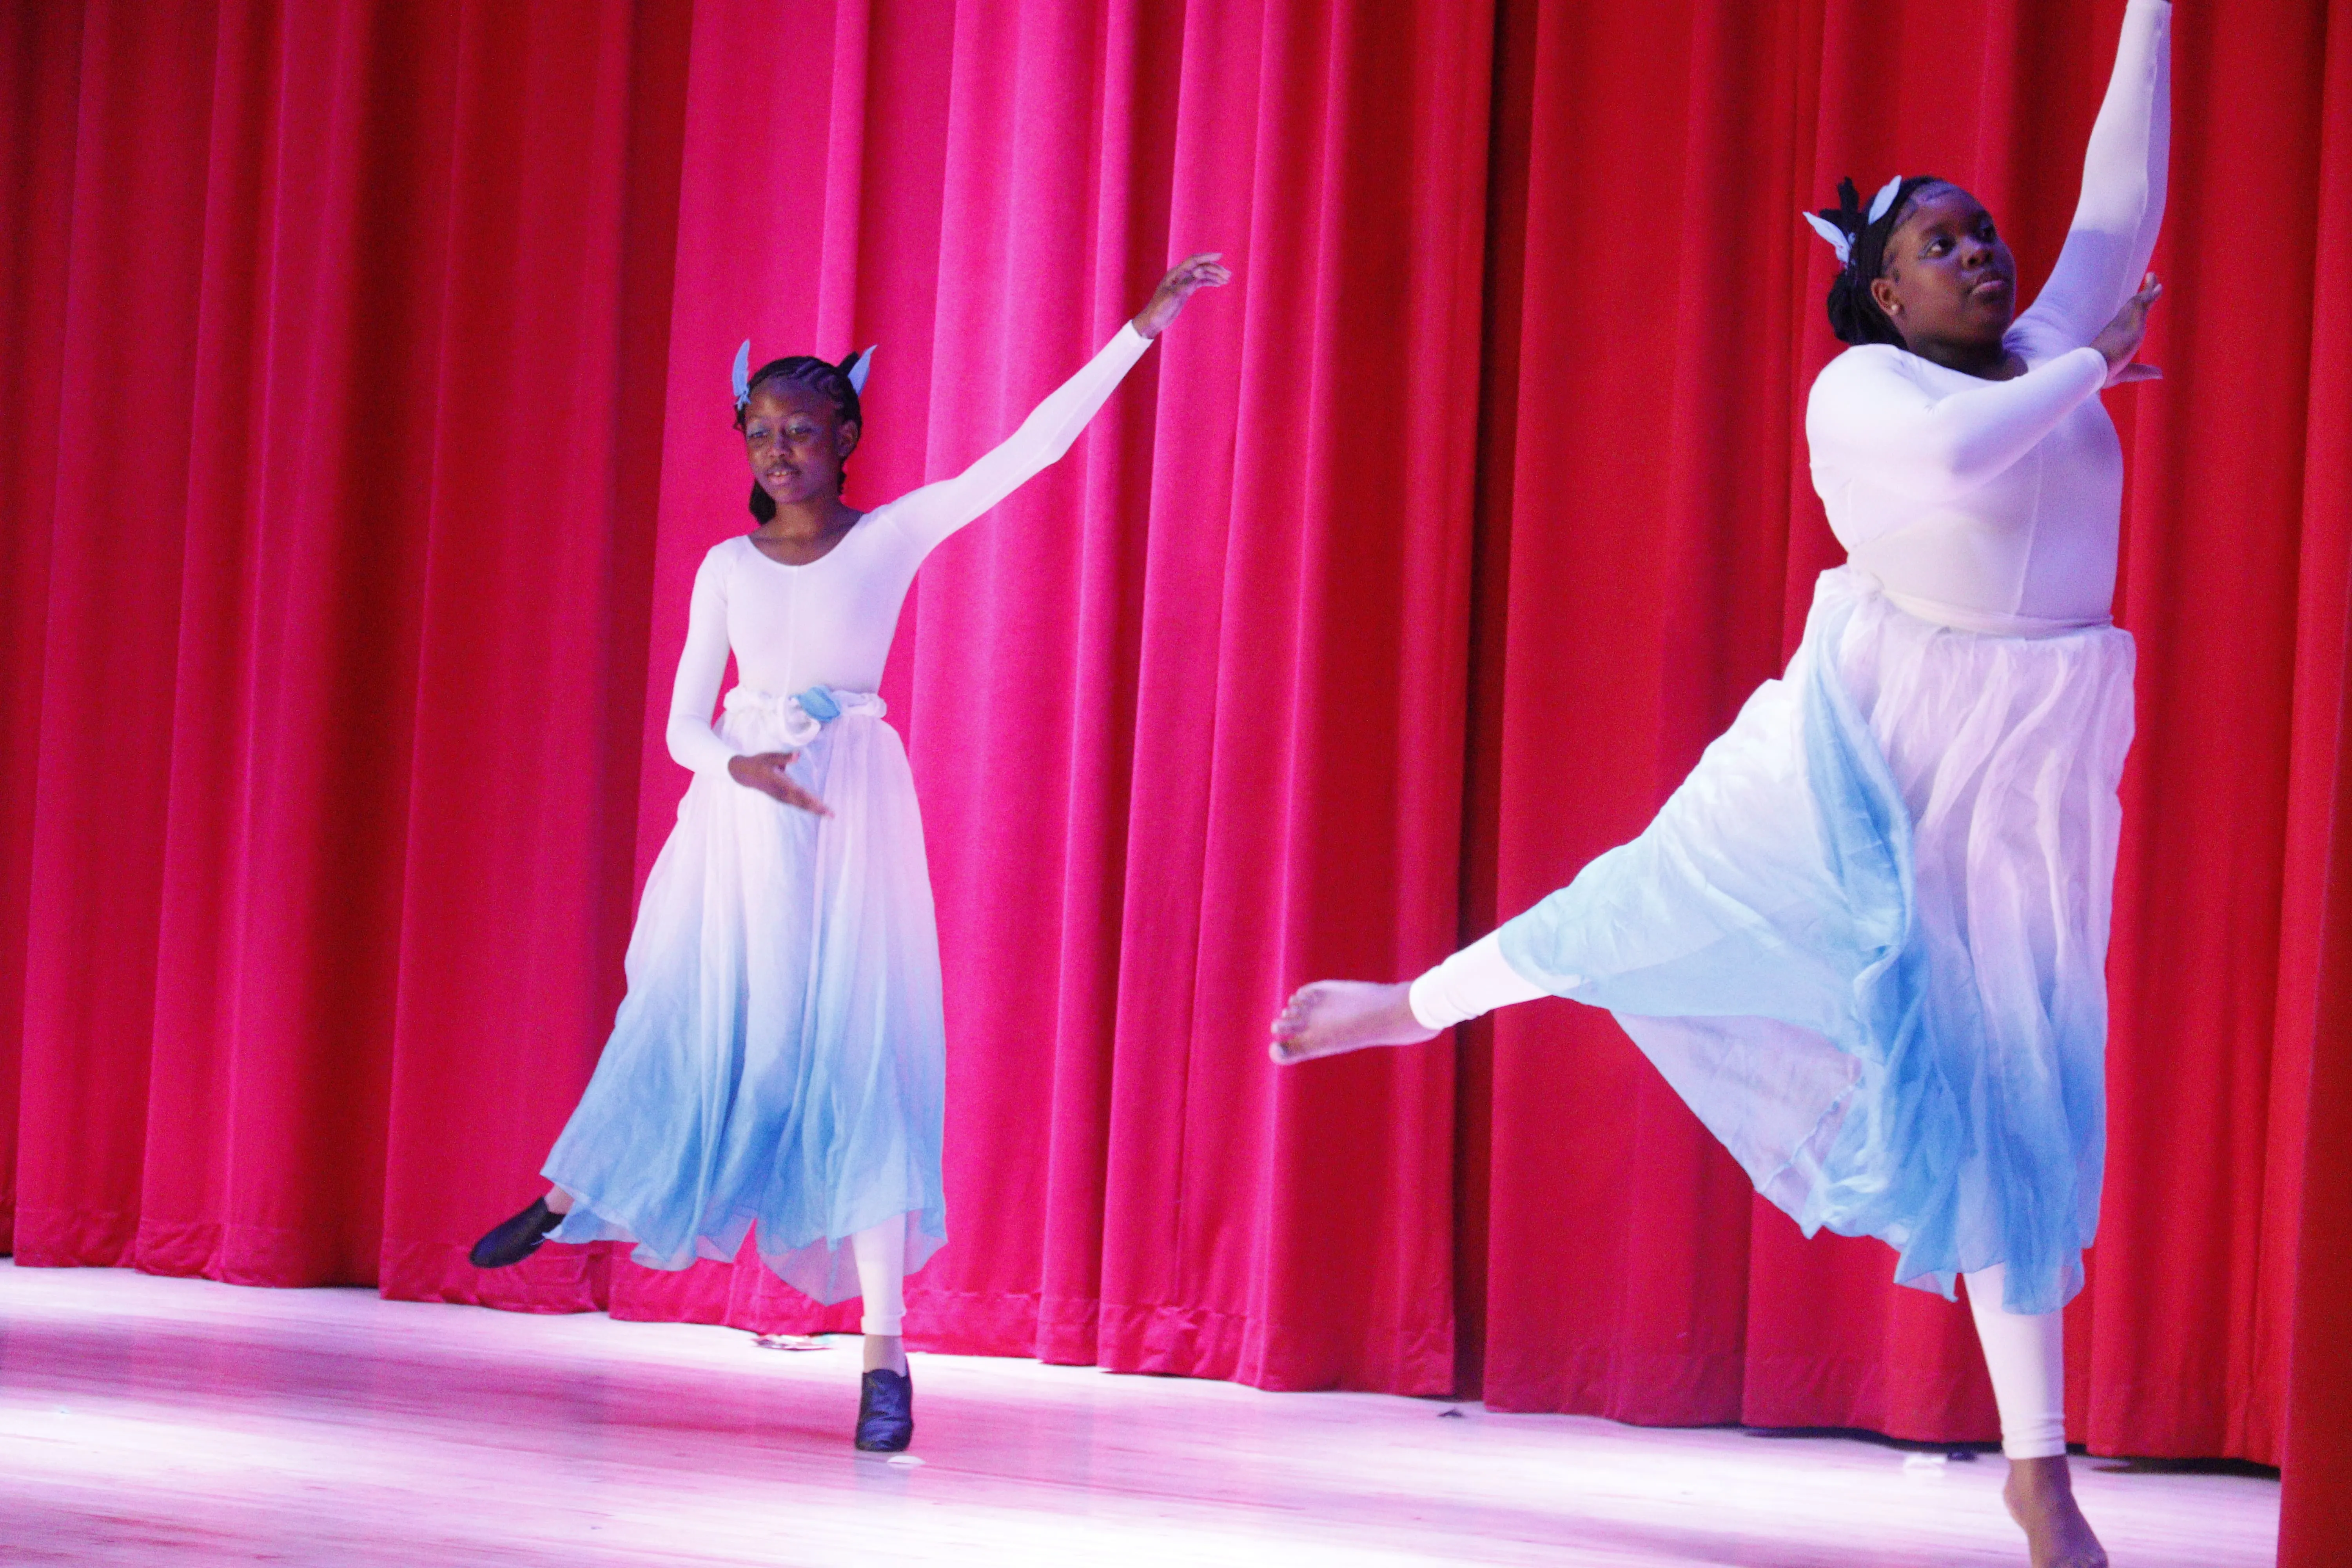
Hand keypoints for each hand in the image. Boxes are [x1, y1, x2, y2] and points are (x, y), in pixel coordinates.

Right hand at [727, 752, 830, 815]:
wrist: (744, 774)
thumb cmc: (759, 762)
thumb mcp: (769, 757)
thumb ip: (784, 757)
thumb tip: (798, 755)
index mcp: (779, 783)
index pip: (798, 792)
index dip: (810, 799)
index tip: (821, 805)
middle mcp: (781, 793)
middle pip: (802, 802)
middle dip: (817, 808)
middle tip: (831, 815)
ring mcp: (781, 797)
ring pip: (800, 805)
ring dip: (814, 810)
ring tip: (828, 814)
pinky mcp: (781, 797)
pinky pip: (797, 804)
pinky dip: (807, 808)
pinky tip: (817, 810)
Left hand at [1131, 252, 1231, 338]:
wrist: (1153, 320)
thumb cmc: (1160, 308)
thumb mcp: (1173, 296)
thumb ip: (1186, 284)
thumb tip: (1199, 272)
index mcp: (1176, 273)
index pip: (1194, 261)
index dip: (1207, 257)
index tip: (1220, 256)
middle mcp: (1181, 275)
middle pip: (1201, 267)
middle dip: (1215, 269)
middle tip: (1228, 275)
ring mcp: (1184, 282)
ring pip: (1202, 274)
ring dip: (1214, 275)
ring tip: (1227, 279)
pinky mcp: (1186, 290)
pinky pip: (1200, 282)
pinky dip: (1209, 282)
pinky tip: (1218, 283)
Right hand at [2091, 272, 2163, 386]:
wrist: (2095, 368)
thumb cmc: (2104, 372)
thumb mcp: (2128, 371)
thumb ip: (2144, 370)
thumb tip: (2160, 374)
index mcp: (2115, 337)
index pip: (2126, 321)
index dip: (2134, 312)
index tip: (2139, 305)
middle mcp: (2119, 325)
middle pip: (2133, 306)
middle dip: (2142, 295)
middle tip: (2150, 281)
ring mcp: (2125, 320)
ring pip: (2139, 300)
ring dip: (2148, 288)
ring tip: (2154, 277)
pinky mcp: (2133, 318)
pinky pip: (2145, 301)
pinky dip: (2152, 293)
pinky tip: (2159, 287)